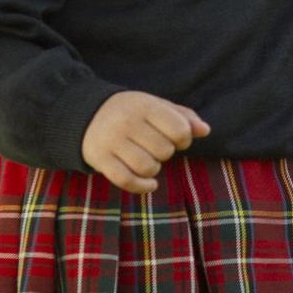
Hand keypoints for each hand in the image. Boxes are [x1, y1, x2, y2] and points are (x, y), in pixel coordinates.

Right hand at [80, 90, 210, 193]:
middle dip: (165, 153)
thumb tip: (205, 130)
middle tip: (155, 147)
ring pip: (147, 167)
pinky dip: (142, 187)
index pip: (179, 129)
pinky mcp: (100, 159)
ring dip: (153, 169)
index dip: (184, 139)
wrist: (88, 115)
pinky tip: (150, 184)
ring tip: (148, 160)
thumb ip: (183, 117)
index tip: (177, 139)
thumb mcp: (156, 106)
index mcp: (144, 105)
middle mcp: (127, 122)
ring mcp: (112, 141)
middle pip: (164, 151)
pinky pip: (126, 181)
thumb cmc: (132, 112)